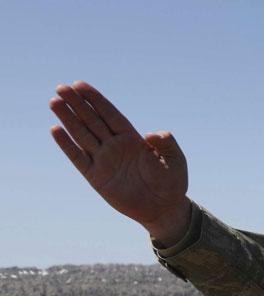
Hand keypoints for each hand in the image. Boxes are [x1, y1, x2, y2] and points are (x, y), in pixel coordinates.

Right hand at [49, 81, 191, 242]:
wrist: (163, 208)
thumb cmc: (171, 182)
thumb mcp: (175, 159)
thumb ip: (166, 143)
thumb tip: (151, 134)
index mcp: (133, 139)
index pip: (110, 114)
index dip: (95, 100)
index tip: (79, 85)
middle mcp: (115, 146)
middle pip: (92, 120)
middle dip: (77, 104)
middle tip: (61, 88)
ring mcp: (104, 160)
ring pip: (82, 135)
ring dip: (68, 119)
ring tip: (54, 102)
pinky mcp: (96, 177)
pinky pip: (78, 158)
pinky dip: (67, 145)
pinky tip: (56, 130)